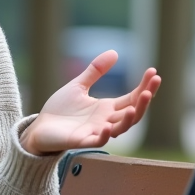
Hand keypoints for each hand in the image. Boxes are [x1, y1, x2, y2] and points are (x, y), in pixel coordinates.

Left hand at [21, 50, 160, 155]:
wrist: (40, 128)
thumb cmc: (60, 110)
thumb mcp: (78, 85)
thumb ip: (95, 70)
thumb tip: (115, 52)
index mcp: (107, 108)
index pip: (133, 98)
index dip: (145, 86)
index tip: (154, 72)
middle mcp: (106, 120)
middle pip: (133, 112)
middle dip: (144, 100)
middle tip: (153, 85)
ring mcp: (96, 132)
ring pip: (120, 128)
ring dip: (129, 119)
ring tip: (135, 106)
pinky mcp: (81, 142)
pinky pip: (97, 141)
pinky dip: (104, 135)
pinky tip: (107, 126)